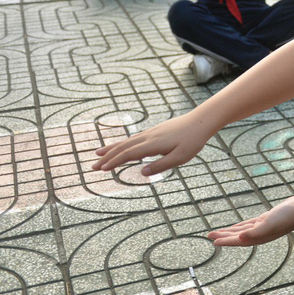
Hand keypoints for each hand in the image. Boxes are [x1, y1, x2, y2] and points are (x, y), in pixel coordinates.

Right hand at [92, 112, 214, 175]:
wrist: (200, 121)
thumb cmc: (192, 141)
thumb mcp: (180, 158)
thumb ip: (161, 166)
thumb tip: (141, 173)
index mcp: (153, 144)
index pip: (128, 154)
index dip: (114, 162)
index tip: (102, 169)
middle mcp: (148, 137)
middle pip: (123, 147)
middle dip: (107, 157)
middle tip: (93, 166)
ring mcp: (150, 133)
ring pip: (127, 141)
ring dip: (112, 148)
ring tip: (98, 153)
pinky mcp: (154, 131)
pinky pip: (133, 138)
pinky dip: (123, 143)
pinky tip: (120, 147)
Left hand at [207, 196, 293, 245]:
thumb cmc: (286, 217)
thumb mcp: (269, 223)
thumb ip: (254, 232)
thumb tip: (240, 238)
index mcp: (259, 237)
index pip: (238, 241)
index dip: (225, 241)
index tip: (213, 240)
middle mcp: (259, 234)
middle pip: (237, 236)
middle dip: (223, 236)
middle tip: (209, 235)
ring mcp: (262, 226)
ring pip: (242, 230)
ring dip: (230, 231)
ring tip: (218, 232)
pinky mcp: (265, 219)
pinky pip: (249, 224)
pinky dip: (240, 225)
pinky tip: (236, 226)